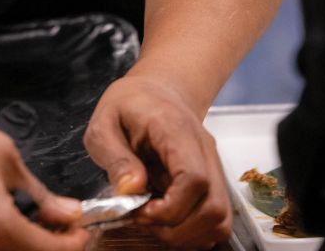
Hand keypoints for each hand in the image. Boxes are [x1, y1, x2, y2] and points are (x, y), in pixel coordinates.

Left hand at [83, 73, 231, 248]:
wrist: (156, 90)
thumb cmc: (129, 104)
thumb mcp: (104, 124)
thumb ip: (114, 157)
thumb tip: (131, 190)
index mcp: (175, 129)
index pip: (194, 178)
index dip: (171, 208)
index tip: (142, 211)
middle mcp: (203, 149)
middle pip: (213, 207)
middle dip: (177, 229)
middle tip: (144, 220)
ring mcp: (212, 166)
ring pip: (220, 218)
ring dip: (188, 234)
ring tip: (155, 222)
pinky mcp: (212, 180)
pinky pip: (217, 218)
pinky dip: (194, 230)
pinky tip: (168, 220)